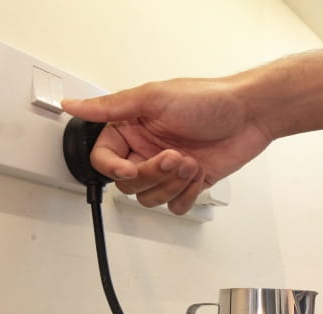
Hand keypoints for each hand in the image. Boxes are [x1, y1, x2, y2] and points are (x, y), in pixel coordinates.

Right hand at [61, 77, 271, 213]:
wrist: (251, 114)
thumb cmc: (209, 99)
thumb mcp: (154, 98)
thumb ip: (111, 107)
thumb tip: (72, 104)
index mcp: (133, 128)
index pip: (103, 158)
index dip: (114, 169)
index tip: (130, 169)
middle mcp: (148, 149)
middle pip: (128, 184)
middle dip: (153, 175)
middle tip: (175, 157)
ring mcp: (170, 169)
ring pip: (149, 198)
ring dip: (171, 185)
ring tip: (191, 163)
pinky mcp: (190, 183)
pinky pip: (175, 206)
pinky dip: (186, 196)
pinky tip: (200, 175)